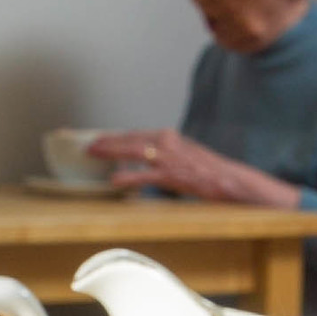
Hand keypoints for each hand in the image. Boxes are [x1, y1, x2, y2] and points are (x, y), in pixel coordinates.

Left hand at [83, 128, 295, 207]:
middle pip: (129, 138)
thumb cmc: (207, 171)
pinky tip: (114, 181)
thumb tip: (144, 161)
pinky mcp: (171, 175)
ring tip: (93, 154)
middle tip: (88, 144)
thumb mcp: (184, 155)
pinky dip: (128, 177)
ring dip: (111, 152)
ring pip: (132, 151)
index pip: (136, 134)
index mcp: (169, 136)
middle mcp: (166, 142)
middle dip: (107, 141)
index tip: (99, 138)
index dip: (115, 136)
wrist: (229, 180)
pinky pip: (144, 176)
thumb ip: (164, 155)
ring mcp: (168, 158)